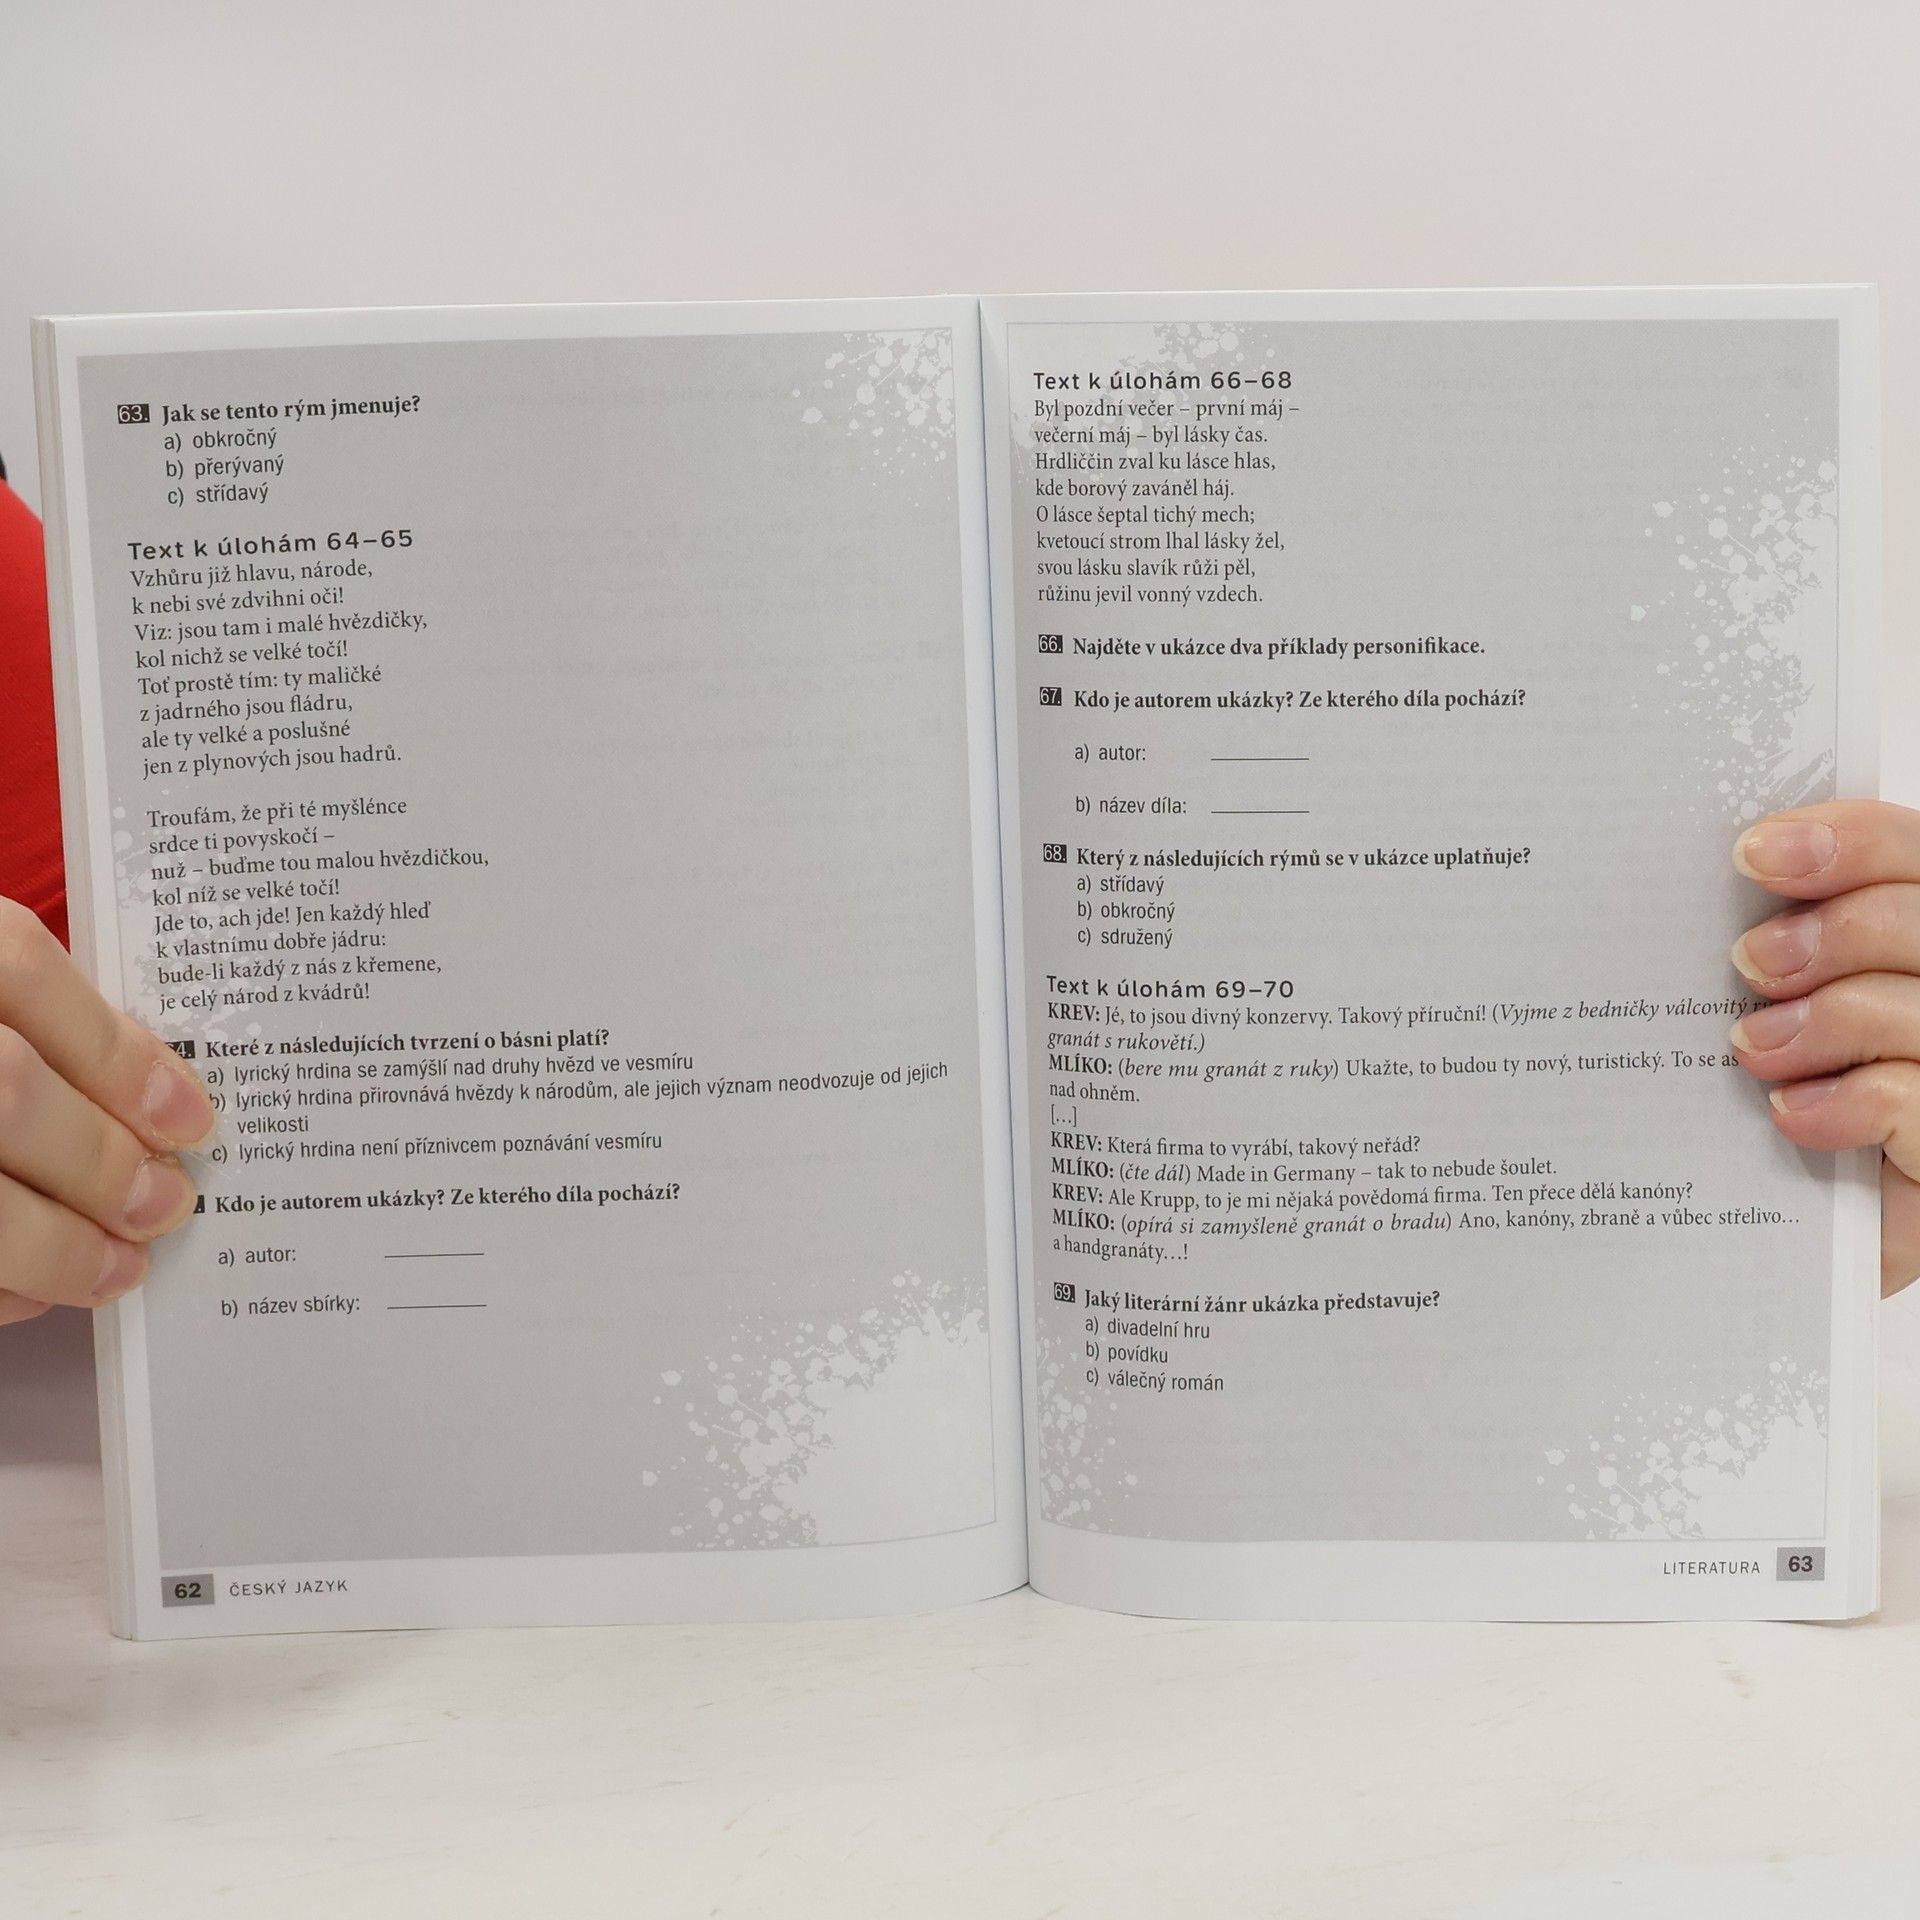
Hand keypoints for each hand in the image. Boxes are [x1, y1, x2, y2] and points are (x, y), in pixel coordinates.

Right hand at [0, 897, 214, 1326]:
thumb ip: (17, 1013)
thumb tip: (145, 1095)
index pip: (17, 970)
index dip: (117, 1053)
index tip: (189, 1119)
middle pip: (5, 1091)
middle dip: (102, 1162)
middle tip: (165, 1206)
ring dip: (53, 1245)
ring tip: (116, 1266)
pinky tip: (30, 1293)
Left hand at [1729, 800, 1919, 1295]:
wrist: (1803, 1243)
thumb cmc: (1791, 1124)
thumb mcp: (1787, 1018)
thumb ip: (1787, 951)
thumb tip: (1734, 888)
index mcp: (1918, 945)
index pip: (1917, 852)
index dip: (1851, 840)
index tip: (1754, 853)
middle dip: (1835, 930)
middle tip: (1751, 963)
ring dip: (1826, 1020)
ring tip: (1756, 1049)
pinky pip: (1911, 1098)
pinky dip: (1843, 1103)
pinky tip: (1791, 1116)